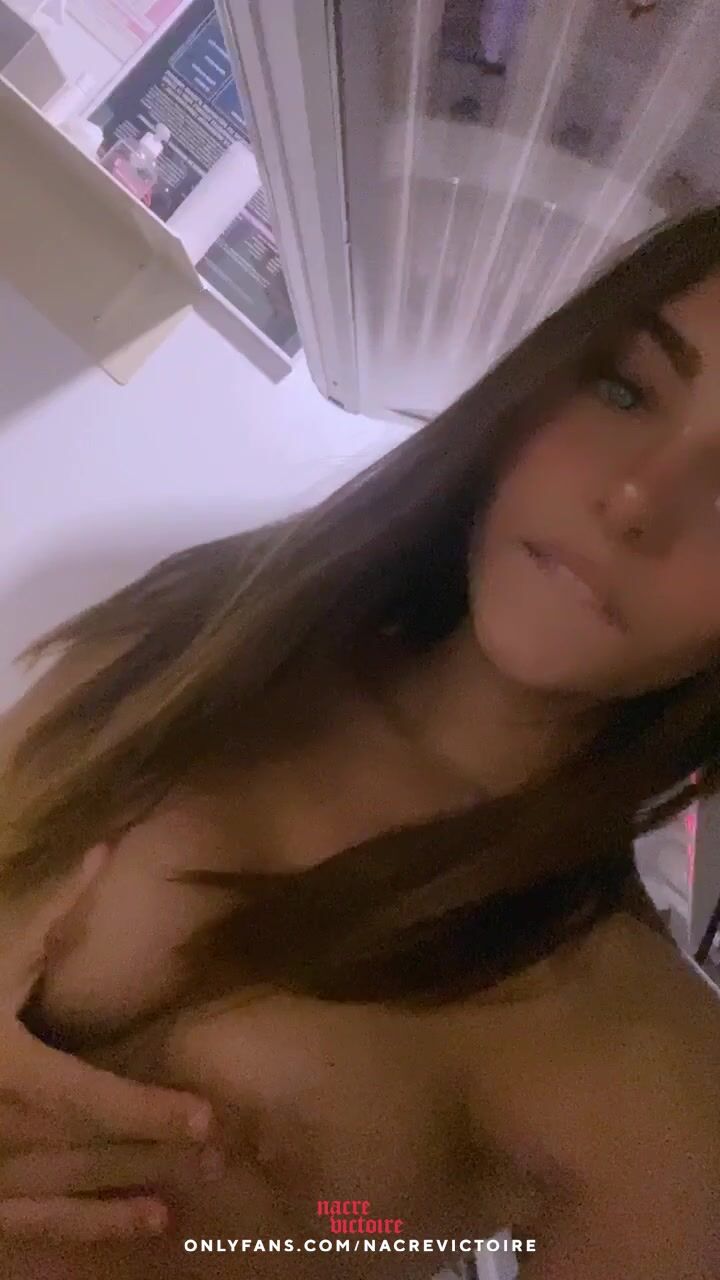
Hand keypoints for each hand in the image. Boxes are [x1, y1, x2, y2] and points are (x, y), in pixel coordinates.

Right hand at [0, 845, 218, 1238]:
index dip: (147, 1110)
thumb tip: (102, 852)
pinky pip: (41, 1227)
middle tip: (226, 1153)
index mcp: (5, 1069)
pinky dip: (93, 1229)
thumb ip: (47, 916)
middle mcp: (0, 1128)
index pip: (87, 1097)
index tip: (204, 1116)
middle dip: (158, 1151)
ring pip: (71, 1192)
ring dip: (134, 1191)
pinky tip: (148, 1223)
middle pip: (91, 1147)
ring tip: (196, 1189)